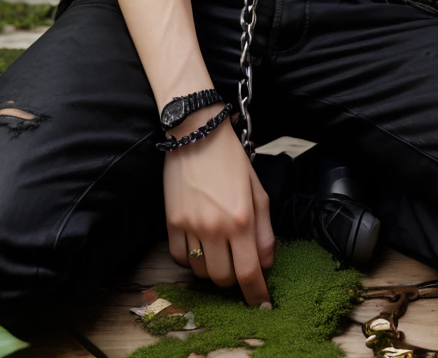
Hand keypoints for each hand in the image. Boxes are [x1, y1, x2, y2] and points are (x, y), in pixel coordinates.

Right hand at [162, 103, 275, 306]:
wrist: (197, 133)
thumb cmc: (231, 160)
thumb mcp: (257, 191)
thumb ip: (265, 231)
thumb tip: (266, 264)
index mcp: (241, 220)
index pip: (249, 273)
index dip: (256, 294)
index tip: (261, 304)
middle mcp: (215, 227)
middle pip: (223, 279)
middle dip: (234, 280)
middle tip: (238, 267)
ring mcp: (190, 226)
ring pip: (201, 272)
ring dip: (212, 269)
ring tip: (219, 251)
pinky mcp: (171, 221)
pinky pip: (179, 258)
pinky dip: (190, 259)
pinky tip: (199, 245)